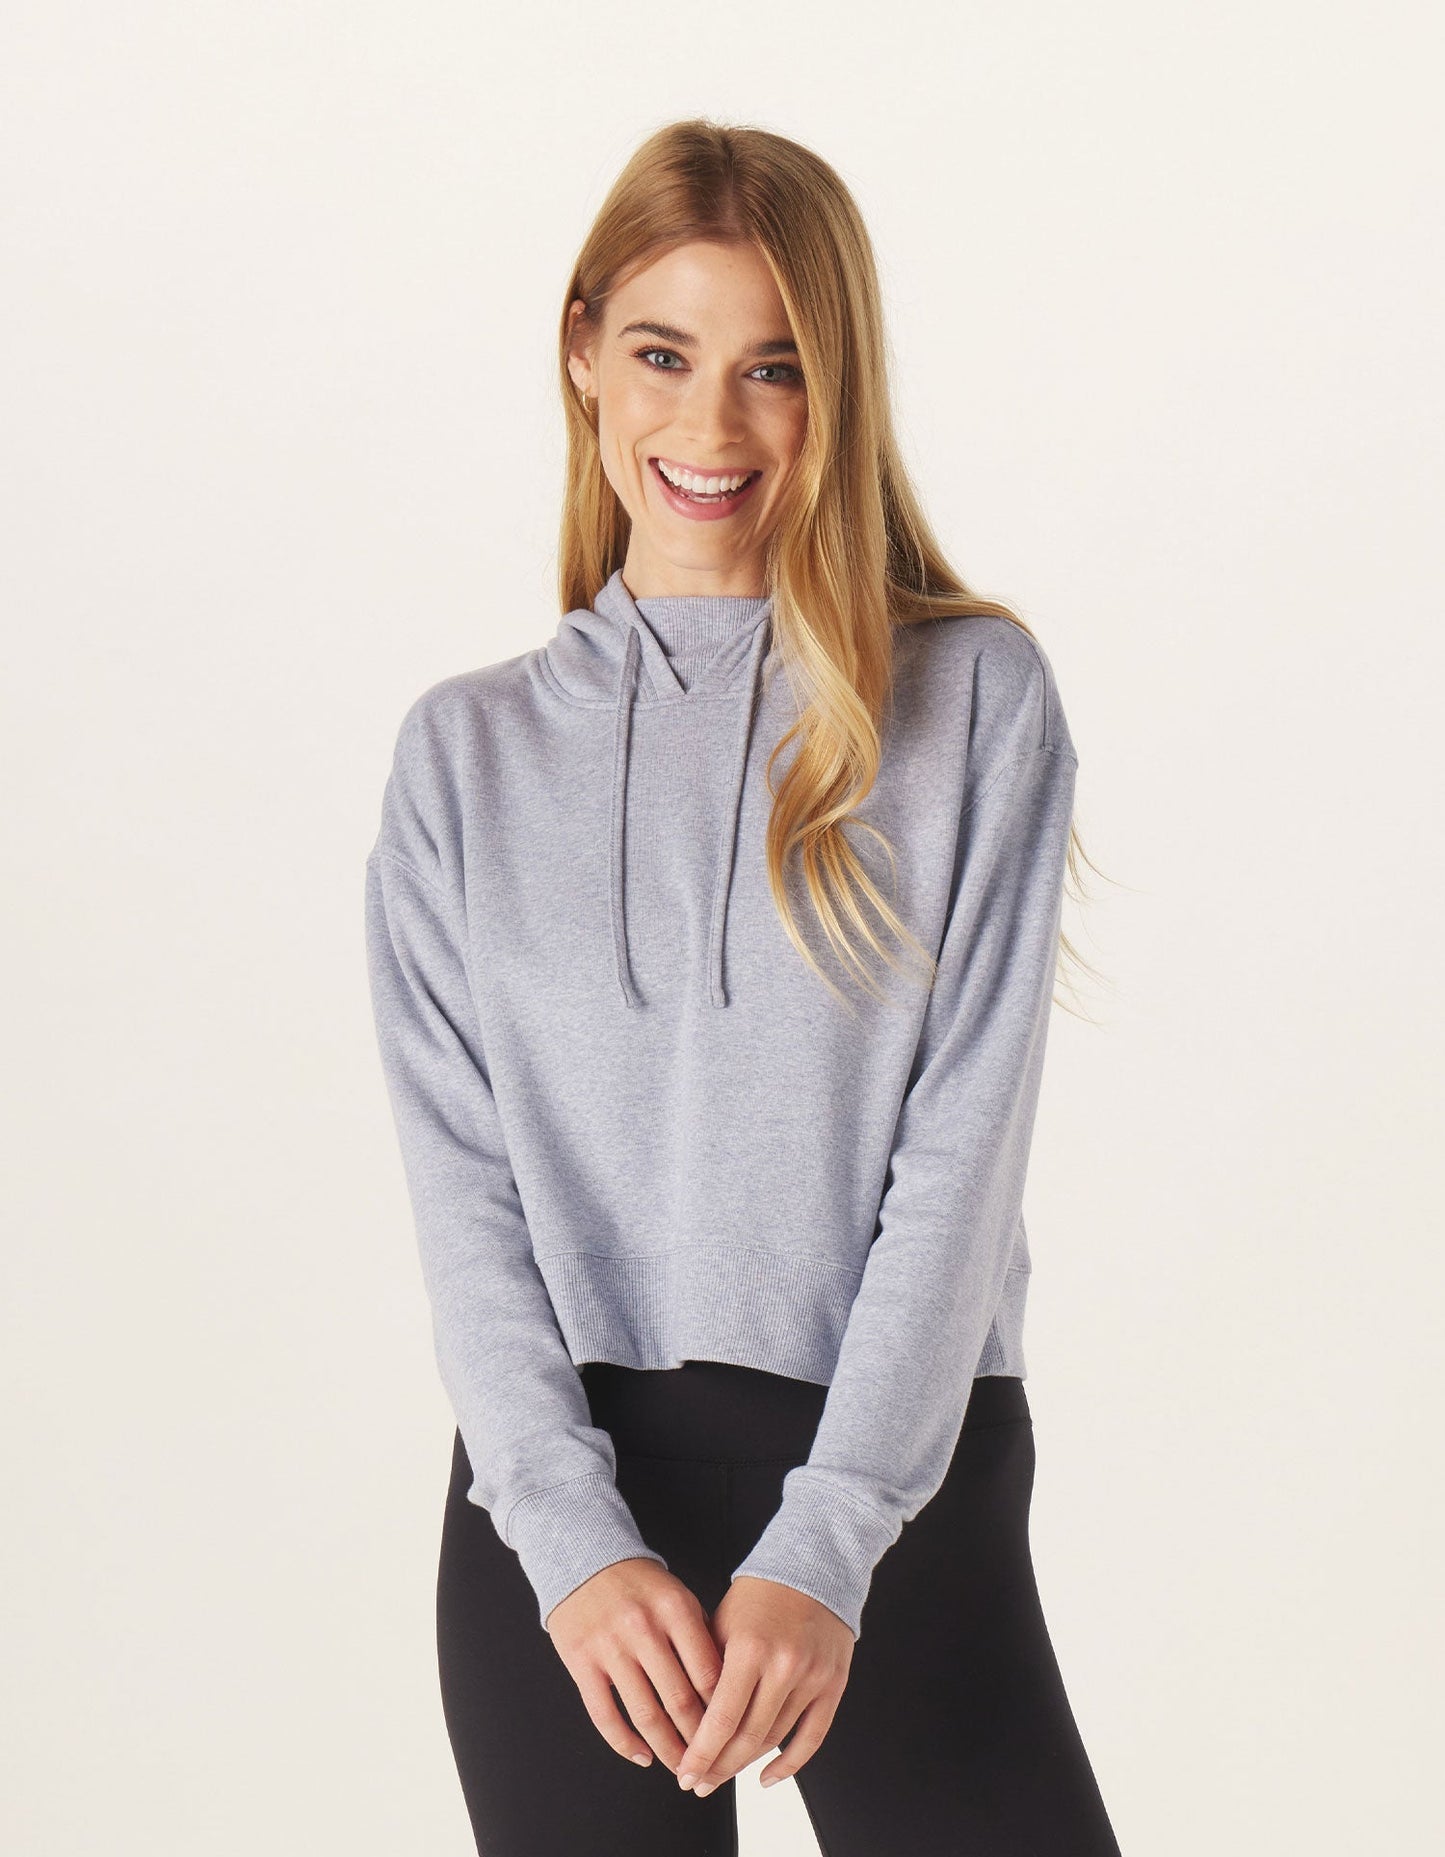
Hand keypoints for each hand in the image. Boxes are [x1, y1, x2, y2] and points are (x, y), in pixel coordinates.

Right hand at [546, 1557, 723, 1773]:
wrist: (584, 1558)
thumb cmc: (640, 1585)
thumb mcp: (678, 1597)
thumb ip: (701, 1637)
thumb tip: (729, 1690)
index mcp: (675, 1609)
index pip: (708, 1673)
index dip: (723, 1711)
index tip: (731, 1734)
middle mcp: (643, 1628)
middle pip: (679, 1700)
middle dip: (698, 1740)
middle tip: (709, 1762)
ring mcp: (610, 1646)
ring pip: (645, 1714)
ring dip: (666, 1749)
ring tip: (679, 1767)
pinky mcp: (580, 1662)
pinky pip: (604, 1715)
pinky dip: (624, 1743)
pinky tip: (642, 1756)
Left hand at [675, 1576, 853, 1795]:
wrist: (811, 1568)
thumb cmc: (758, 1596)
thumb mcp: (723, 1624)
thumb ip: (709, 1671)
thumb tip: (690, 1726)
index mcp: (749, 1648)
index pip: (721, 1718)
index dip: (701, 1753)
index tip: (685, 1774)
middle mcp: (783, 1665)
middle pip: (748, 1736)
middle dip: (719, 1766)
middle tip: (698, 1784)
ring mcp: (812, 1676)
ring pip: (775, 1739)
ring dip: (746, 1765)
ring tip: (722, 1776)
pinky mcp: (833, 1684)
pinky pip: (812, 1737)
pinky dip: (789, 1764)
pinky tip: (765, 1777)